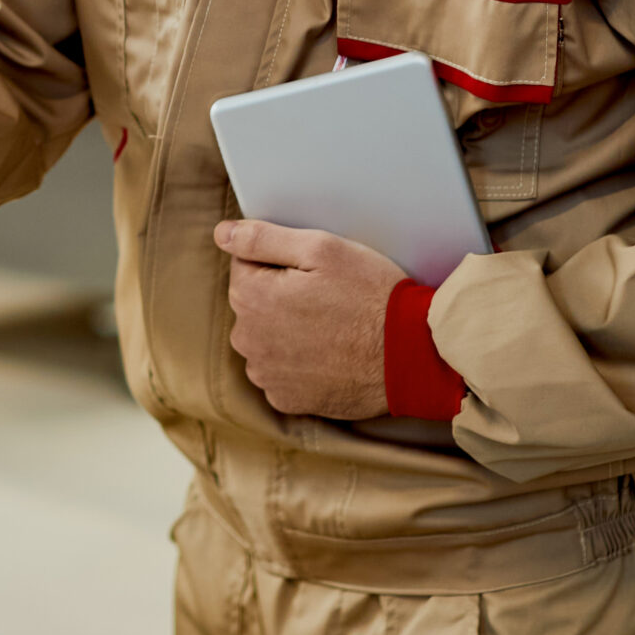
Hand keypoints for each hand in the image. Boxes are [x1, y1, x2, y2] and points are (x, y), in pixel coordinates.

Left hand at [216, 220, 406, 421]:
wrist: (411, 355)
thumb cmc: (371, 295)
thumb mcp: (321, 249)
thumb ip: (262, 238)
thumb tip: (222, 234)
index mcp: (250, 297)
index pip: (244, 265)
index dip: (281, 263)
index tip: (314, 272)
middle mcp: (248, 341)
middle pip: (253, 304)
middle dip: (281, 296)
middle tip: (328, 297)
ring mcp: (266, 375)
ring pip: (266, 338)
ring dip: (288, 331)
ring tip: (332, 326)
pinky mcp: (287, 400)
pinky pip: (281, 372)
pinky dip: (299, 362)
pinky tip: (330, 353)